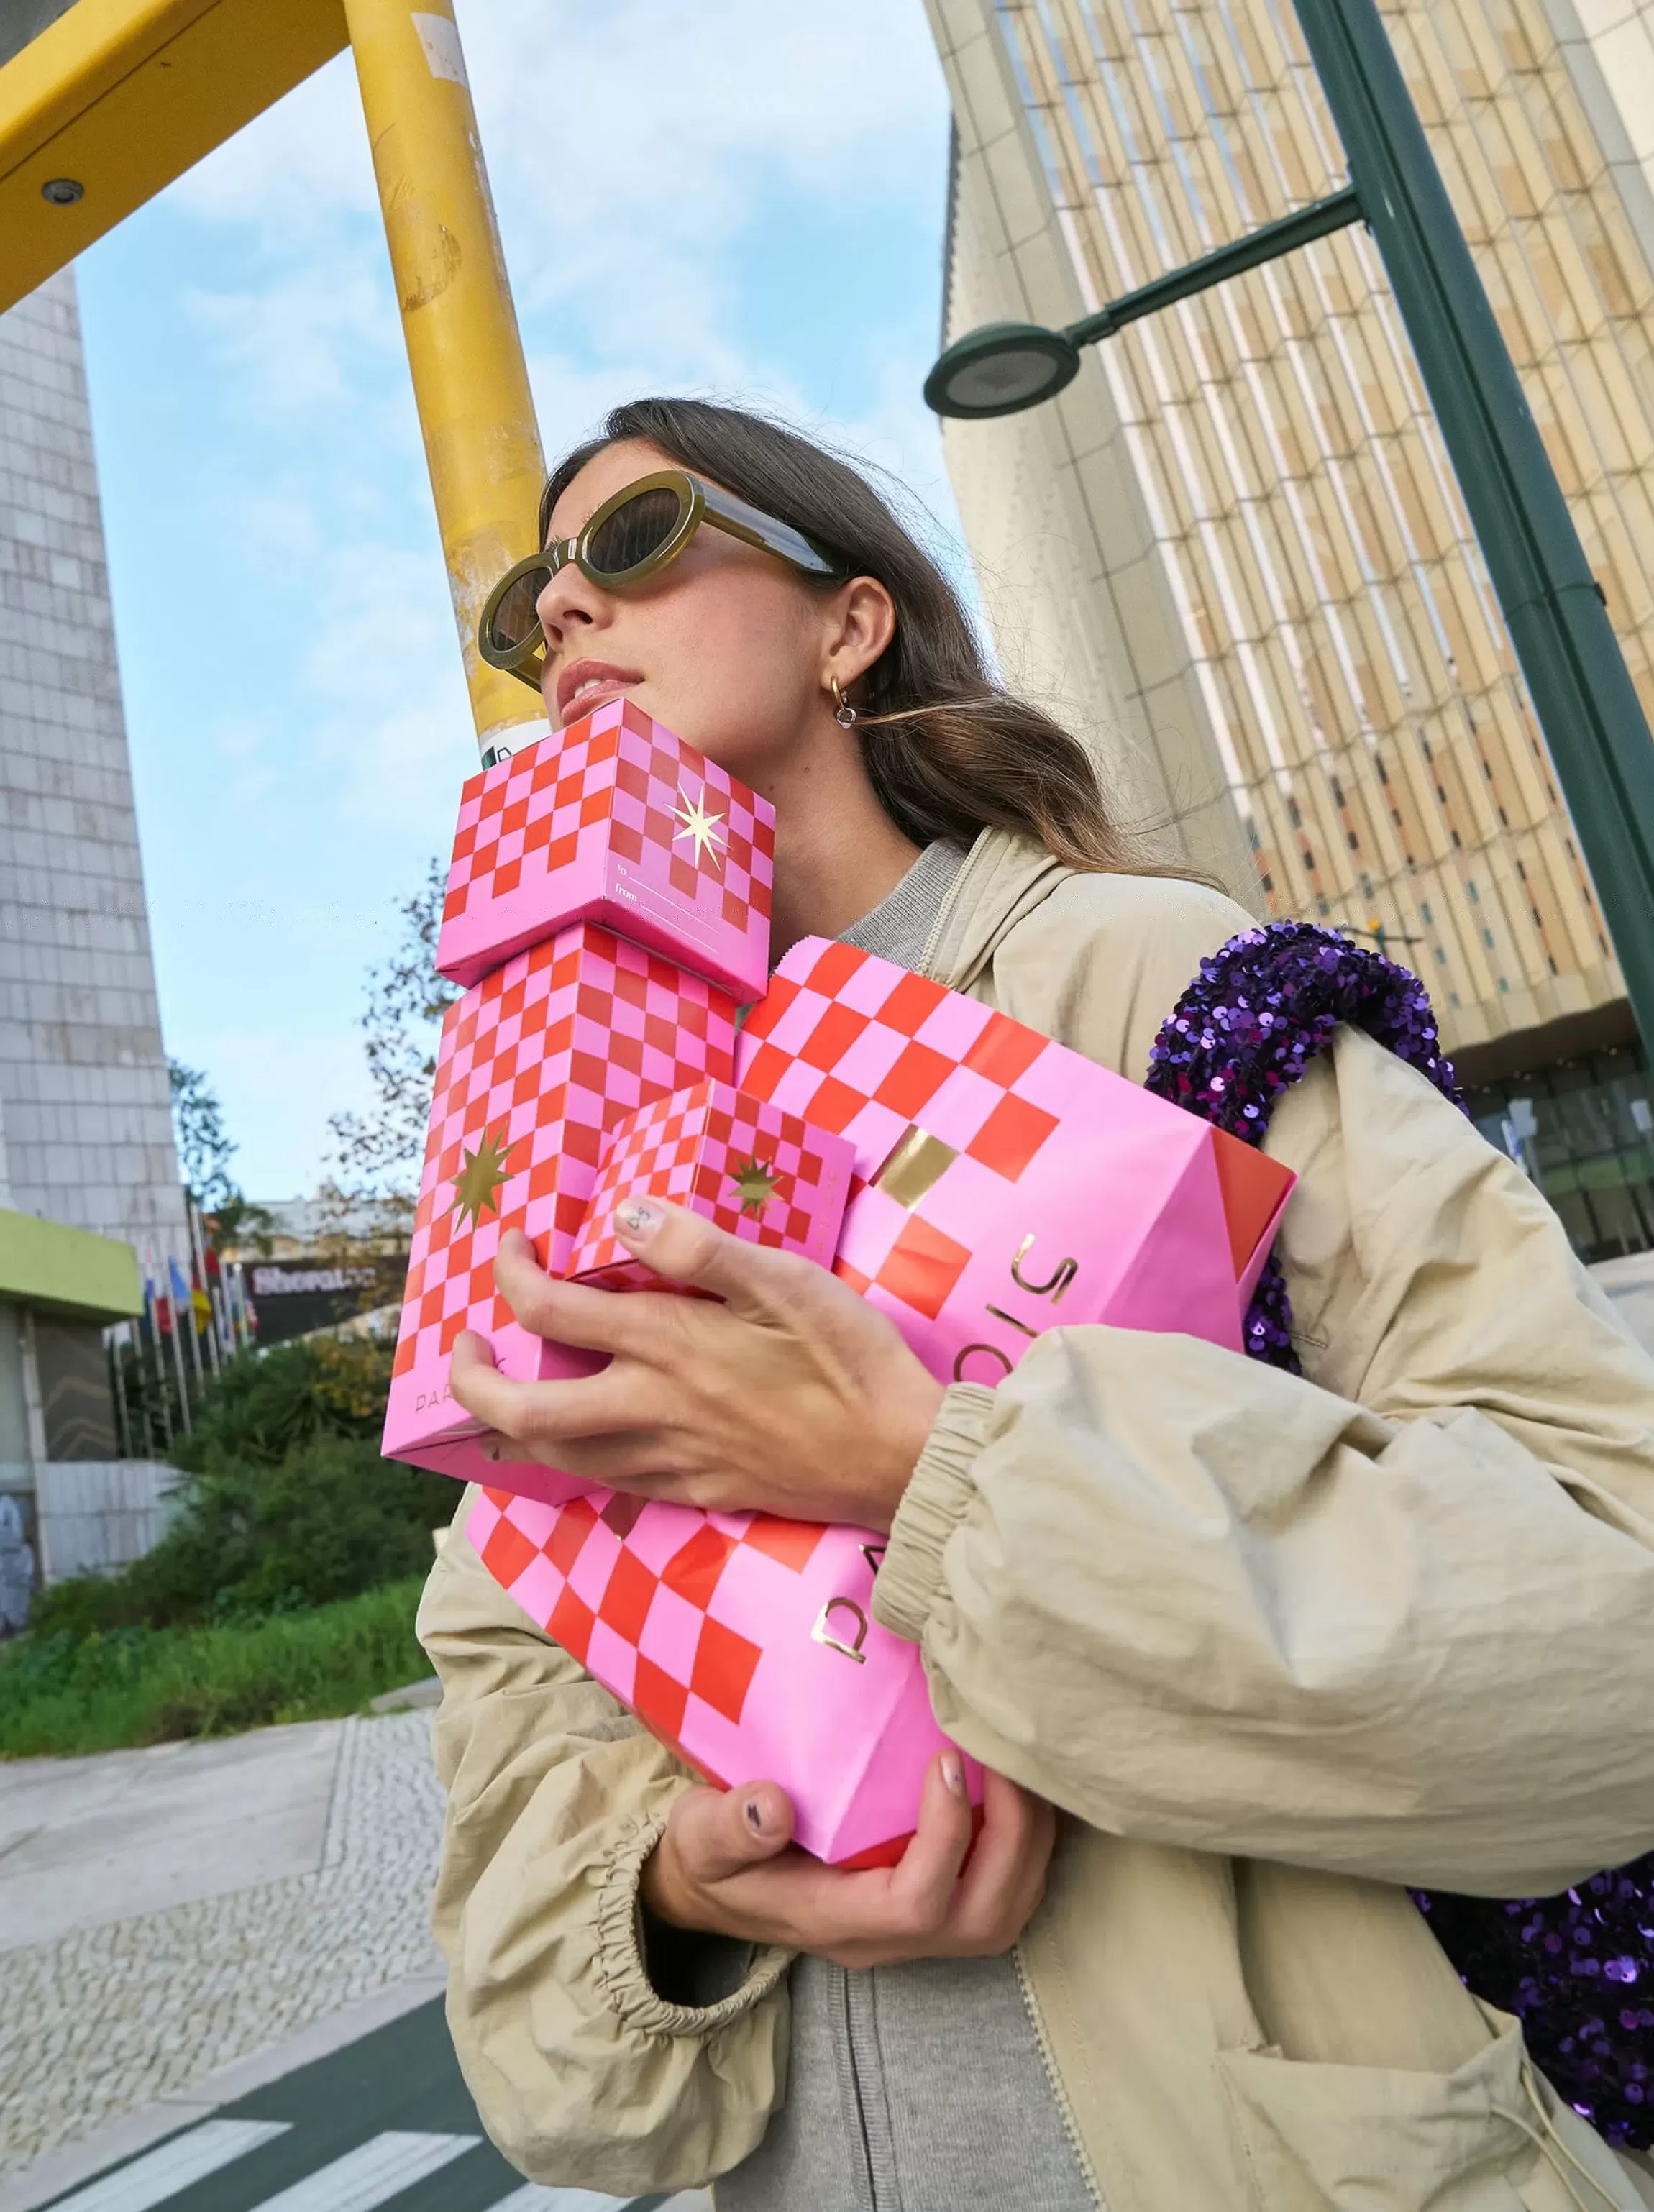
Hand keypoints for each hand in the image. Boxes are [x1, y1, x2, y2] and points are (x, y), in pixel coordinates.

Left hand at [448, 1204, 945, 1531]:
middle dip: (473, 1382)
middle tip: (468, 1349)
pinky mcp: (699, 1493)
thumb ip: (699, 1247)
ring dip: (514, 1427)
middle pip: (523, 1414)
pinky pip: (610, 1484)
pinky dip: (575, 1459)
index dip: (511, 1274)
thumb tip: (622, 1213)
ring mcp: (671, 1461)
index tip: (513, 1245)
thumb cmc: (852, 1360)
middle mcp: (652, 1411)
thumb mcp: (786, 1281)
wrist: (902, 1460)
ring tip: (511, 1391)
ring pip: (558, 1458)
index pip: (549, 1313)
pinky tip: (586, 1439)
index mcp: (668, 1348)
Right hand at [641, 1755, 1055, 1968]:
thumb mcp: (700, 1837)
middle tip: (1009, 1757)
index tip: (945, 1759)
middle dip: (1015, 1837)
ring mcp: (913, 1933)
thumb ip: (729, 1826)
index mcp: (836, 1921)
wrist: (716, 1888)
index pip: (915, 1904)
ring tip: (1023, 1767)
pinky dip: (1026, 1846)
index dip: (947, 1836)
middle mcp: (887, 1940)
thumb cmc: (712, 1856)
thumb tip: (771, 1807)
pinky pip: (1002, 1895)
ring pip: (1005, 1913)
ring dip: (1031, 1842)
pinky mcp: (930, 1910)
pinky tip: (1018, 1788)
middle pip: (983, 1917)